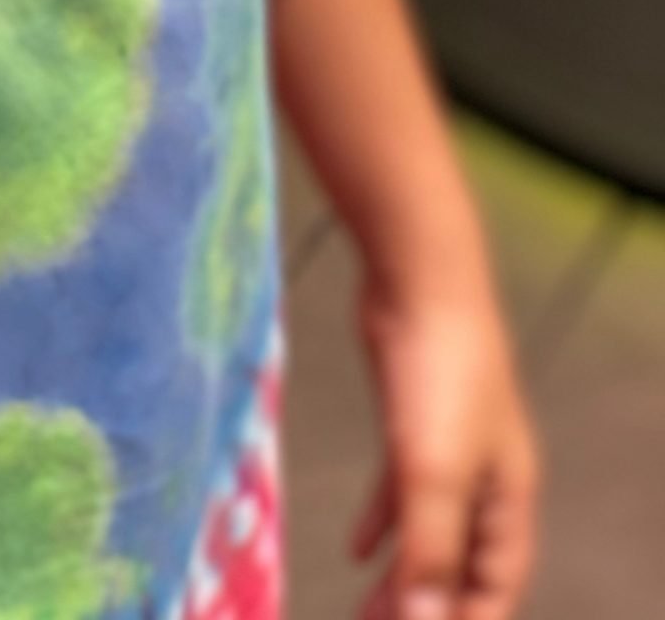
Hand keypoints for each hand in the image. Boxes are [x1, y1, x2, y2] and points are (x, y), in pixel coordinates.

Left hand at [350, 269, 541, 619]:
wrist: (419, 277)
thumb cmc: (440, 373)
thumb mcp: (433, 470)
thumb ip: (430, 550)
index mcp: (508, 495)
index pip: (499, 583)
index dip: (470, 619)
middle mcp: (485, 477)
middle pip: (461, 562)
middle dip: (427, 605)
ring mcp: (449, 446)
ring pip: (427, 530)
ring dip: (401, 574)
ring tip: (363, 612)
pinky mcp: (411, 420)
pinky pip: (401, 489)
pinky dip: (381, 522)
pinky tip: (355, 549)